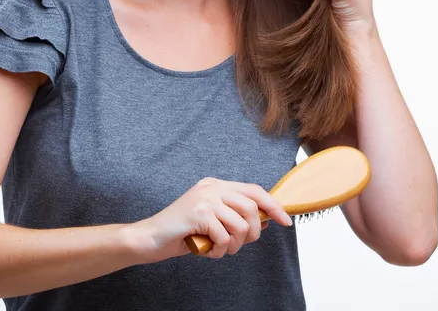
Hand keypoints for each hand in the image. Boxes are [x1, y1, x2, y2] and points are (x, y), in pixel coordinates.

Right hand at [129, 177, 291, 263]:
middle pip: (252, 208)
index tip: (286, 221)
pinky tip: (206, 250)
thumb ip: (235, 216)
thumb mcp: (213, 221)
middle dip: (251, 234)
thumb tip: (266, 219)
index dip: (273, 206)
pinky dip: (218, 251)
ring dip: (233, 246)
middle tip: (237, 245)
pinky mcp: (198, 213)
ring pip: (240, 226)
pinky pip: (224, 237)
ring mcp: (205, 198)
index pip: (254, 190)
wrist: (152, 237)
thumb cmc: (183, 231)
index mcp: (217, 185)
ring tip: (217, 248)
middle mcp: (212, 187)